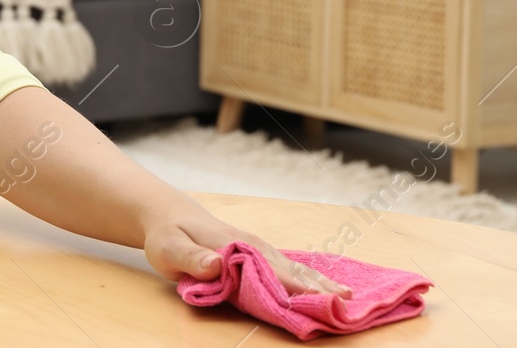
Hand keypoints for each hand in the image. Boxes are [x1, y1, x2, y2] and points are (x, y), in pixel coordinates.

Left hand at [142, 199, 352, 298]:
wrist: (168, 215)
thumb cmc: (168, 234)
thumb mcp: (170, 247)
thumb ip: (192, 258)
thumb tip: (217, 265)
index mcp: (235, 245)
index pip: (270, 270)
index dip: (296, 287)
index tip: (321, 299)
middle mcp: (252, 245)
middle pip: (290, 269)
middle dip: (319, 286)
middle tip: (348, 301)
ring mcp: (257, 248)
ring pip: (293, 267)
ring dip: (319, 282)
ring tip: (347, 296)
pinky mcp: (256, 254)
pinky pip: (286, 267)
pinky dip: (307, 278)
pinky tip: (322, 286)